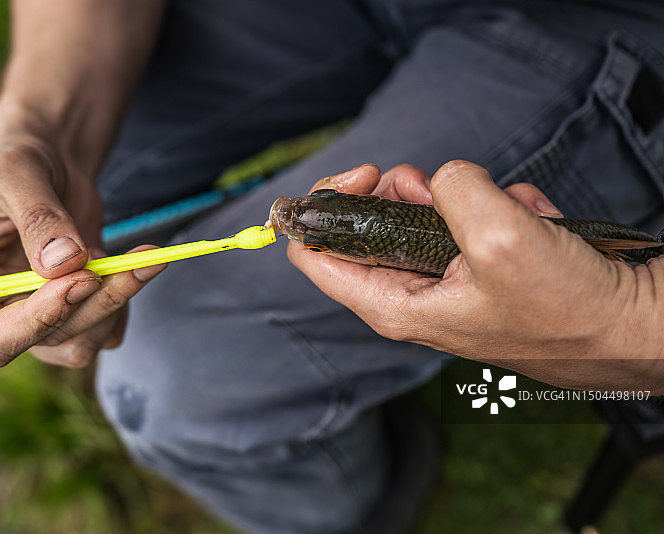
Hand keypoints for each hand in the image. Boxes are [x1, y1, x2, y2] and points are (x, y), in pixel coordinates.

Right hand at [0, 134, 163, 367]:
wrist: (52, 165)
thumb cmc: (17, 163)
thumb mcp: (16, 173)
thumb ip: (38, 218)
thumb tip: (66, 264)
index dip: (34, 323)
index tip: (78, 281)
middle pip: (45, 343)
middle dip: (91, 305)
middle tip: (127, 263)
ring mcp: (37, 319)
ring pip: (81, 344)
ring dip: (115, 304)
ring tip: (134, 258)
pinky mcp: (74, 313)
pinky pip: (108, 333)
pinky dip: (127, 301)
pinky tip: (134, 264)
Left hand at [288, 162, 663, 391]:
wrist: (635, 328)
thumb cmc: (568, 309)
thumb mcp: (499, 237)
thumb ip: (455, 189)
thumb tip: (446, 177)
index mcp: (394, 305)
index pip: (313, 257)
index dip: (326, 206)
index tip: (363, 176)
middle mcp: (414, 296)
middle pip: (368, 224)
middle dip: (402, 190)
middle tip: (435, 185)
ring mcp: (449, 281)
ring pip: (422, 213)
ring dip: (466, 196)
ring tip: (512, 214)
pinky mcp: (482, 268)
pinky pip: (472, 217)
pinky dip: (502, 207)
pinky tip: (535, 224)